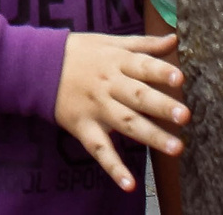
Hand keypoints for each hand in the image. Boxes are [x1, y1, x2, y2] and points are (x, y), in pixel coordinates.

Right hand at [54, 30, 186, 192]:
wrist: (37, 66)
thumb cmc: (80, 53)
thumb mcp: (110, 42)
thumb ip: (144, 44)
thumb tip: (174, 38)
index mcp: (116, 62)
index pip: (141, 66)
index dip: (160, 72)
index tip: (180, 78)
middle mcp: (108, 86)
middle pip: (137, 96)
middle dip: (161, 106)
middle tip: (185, 116)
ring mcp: (96, 108)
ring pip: (126, 123)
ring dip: (151, 136)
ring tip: (176, 148)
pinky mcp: (84, 128)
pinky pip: (99, 150)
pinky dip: (113, 167)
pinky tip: (129, 184)